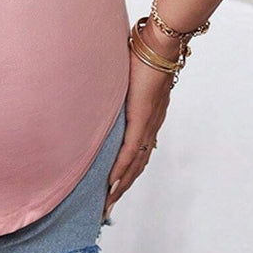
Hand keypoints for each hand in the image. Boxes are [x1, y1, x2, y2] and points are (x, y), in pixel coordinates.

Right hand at [102, 28, 180, 220]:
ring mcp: (147, 124)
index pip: (139, 152)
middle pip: (137, 166)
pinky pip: (131, 151)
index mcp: (148, 117)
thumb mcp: (126, 74)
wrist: (158, 45)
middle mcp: (150, 126)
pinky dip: (121, 169)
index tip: (115, 187)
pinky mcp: (141, 119)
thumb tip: (94, 80)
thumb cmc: (143, 52)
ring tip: (108, 202)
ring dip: (121, 185)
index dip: (128, 172)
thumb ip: (114, 83)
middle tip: (107, 207)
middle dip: (122, 188)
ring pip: (135, 164)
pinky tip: (112, 183)